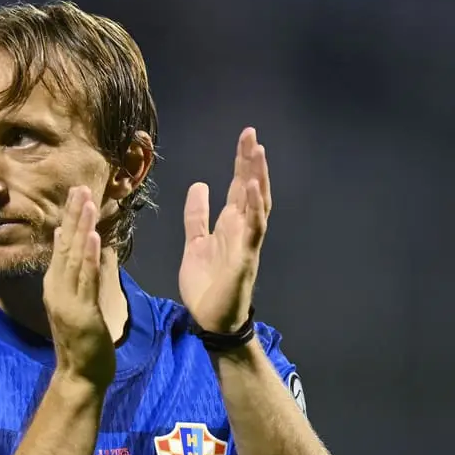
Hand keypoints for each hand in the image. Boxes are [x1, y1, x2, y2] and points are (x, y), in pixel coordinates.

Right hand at [43, 186, 115, 388]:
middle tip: (79, 188)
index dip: (69, 220)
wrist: (79, 374)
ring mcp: (67, 300)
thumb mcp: (78, 302)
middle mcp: (57, 289)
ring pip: (74, 258)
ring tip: (87, 203)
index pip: (62, 247)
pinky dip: (88, 257)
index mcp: (56, 285)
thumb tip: (78, 246)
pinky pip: (85, 280)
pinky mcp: (81, 312)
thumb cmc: (81, 341)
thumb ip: (78, 275)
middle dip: (73, 216)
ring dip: (81, 229)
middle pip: (65, 246)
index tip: (75, 194)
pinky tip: (93, 237)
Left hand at [179, 127, 271, 332]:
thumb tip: (200, 185)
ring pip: (258, 205)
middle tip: (251, 134)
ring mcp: (247, 244)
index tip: (245, 137)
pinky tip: (252, 189)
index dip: (242, 163)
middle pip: (251, 190)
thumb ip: (197, 216)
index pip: (240, 187)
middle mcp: (243, 230)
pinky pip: (253, 231)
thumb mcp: (195, 242)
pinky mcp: (245, 260)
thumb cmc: (207, 284)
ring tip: (257, 153)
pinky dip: (254, 209)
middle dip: (252, 163)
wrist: (211, 320)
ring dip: (258, 179)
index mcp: (231, 225)